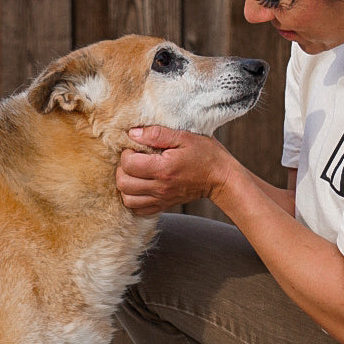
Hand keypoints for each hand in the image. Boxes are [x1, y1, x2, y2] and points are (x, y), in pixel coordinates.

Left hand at [116, 127, 230, 215]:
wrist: (221, 178)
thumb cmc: (205, 154)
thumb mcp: (184, 136)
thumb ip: (157, 134)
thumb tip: (133, 133)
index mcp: (163, 169)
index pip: (129, 164)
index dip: (126, 153)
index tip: (136, 147)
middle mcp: (160, 187)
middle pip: (123, 183)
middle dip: (122, 169)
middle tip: (133, 159)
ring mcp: (161, 199)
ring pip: (127, 199)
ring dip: (126, 185)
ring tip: (135, 173)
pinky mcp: (164, 205)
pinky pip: (138, 210)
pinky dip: (133, 199)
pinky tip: (140, 186)